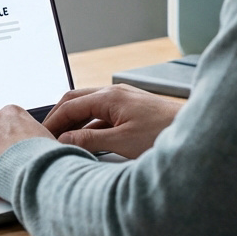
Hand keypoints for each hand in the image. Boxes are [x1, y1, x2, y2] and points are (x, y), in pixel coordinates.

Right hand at [41, 85, 182, 159]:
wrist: (196, 131)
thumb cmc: (164, 134)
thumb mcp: (122, 142)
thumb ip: (89, 140)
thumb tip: (64, 141)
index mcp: (109, 97)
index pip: (70, 105)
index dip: (52, 122)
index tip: (40, 137)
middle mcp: (115, 93)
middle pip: (76, 101)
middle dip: (59, 117)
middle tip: (45, 136)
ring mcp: (124, 100)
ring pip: (89, 108)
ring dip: (74, 122)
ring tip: (62, 141)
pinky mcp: (131, 110)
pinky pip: (102, 115)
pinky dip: (89, 126)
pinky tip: (87, 141)